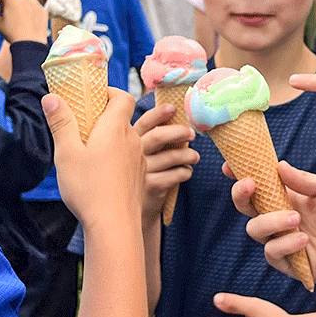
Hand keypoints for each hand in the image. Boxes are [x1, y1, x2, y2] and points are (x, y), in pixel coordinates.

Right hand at [0, 0, 48, 43]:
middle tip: (9, 11)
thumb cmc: (13, 33)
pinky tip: (29, 18)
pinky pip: (36, 5)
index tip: (1, 10)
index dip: (1, 1)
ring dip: (22, 0)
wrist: (30, 43)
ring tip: (19, 12)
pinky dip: (31, 8)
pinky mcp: (43, 9)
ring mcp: (35, 2)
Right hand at [44, 88, 144, 224]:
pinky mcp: (139, 176)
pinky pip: (129, 158)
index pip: (122, 97)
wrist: (114, 225)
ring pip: (126, 139)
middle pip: (123, 118)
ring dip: (112, 140)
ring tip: (90, 152)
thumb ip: (61, 123)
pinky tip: (101, 172)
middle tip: (83, 127)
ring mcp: (138, 159)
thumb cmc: (88, 188)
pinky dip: (117, 157)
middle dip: (105, 118)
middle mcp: (132, 139)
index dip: (109, 92)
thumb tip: (51, 98)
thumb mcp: (66, 153)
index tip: (93, 98)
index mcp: (115, 128)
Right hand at [132, 102, 198, 220]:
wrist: (121, 207)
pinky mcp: (149, 186)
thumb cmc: (132, 175)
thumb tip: (172, 122)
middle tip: (192, 132)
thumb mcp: (131, 154)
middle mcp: (132, 153)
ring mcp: (140, 171)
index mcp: (127, 140)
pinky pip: (174, 176)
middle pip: (158, 136)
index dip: (158, 113)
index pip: (144, 122)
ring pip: (170, 156)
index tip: (173, 108)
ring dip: (187, 155)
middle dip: (178, 131)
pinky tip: (186, 172)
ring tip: (195, 156)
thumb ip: (145, 139)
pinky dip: (184, 172)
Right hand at [230, 160, 315, 291]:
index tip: (228, 166)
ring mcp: (275, 238)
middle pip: (243, 205)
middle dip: (240, 194)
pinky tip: (304, 241)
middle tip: (251, 185)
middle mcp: (273, 216)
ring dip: (272, 221)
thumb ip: (302, 179)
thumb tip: (280, 165)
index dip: (238, 174)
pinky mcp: (281, 260)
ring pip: (254, 229)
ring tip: (296, 219)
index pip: (254, 183)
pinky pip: (271, 250)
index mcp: (280, 196)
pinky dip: (287, 243)